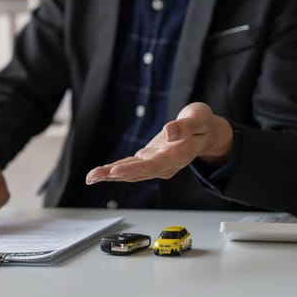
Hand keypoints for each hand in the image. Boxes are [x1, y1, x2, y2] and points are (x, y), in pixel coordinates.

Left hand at [85, 102, 232, 183]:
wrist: (205, 133)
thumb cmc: (202, 124)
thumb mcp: (199, 119)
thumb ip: (185, 127)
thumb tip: (168, 132)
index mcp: (177, 155)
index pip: (153, 166)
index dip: (133, 169)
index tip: (115, 171)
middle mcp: (165, 164)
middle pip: (137, 172)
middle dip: (114, 175)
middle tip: (93, 177)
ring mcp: (156, 164)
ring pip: (131, 172)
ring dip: (110, 175)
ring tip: (91, 177)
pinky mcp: (149, 159)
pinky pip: (130, 166)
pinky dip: (115, 170)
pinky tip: (100, 173)